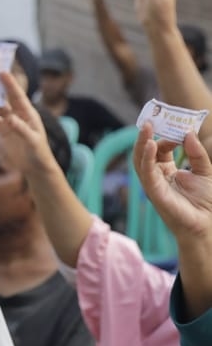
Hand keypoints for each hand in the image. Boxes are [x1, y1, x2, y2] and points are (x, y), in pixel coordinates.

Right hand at [0, 72, 55, 176]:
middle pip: (6, 98)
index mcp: (29, 114)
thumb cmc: (39, 153)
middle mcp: (19, 115)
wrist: (35, 167)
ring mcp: (11, 122)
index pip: (18, 96)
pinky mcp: (4, 130)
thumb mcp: (32, 141)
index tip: (2, 72)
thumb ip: (21, 129)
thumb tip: (10, 119)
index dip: (10, 84)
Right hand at [134, 126, 211, 241]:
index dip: (165, 138)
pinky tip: (152, 145)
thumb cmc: (207, 202)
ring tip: (146, 128)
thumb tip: (187, 133)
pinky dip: (147, 159)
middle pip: (144, 154)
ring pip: (140, 161)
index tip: (177, 131)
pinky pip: (147, 174)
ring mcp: (154, 185)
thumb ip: (196, 154)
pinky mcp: (155, 193)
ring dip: (141, 144)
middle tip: (149, 120)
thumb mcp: (206, 171)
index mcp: (167, 172)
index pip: (159, 150)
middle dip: (145, 137)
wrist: (209, 224)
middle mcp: (157, 178)